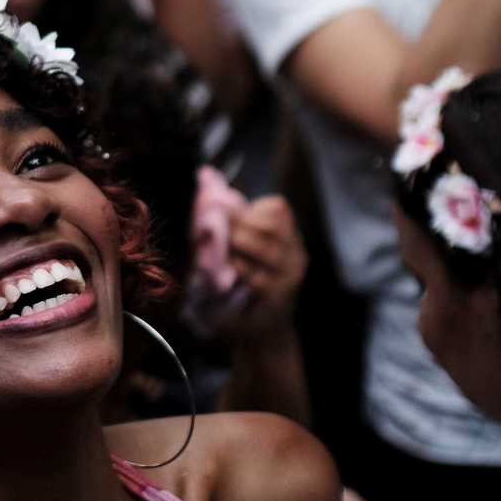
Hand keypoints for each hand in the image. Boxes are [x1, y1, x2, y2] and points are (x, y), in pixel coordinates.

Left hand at [208, 195, 307, 340]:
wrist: (257, 327)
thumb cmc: (241, 279)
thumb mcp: (234, 242)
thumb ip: (223, 211)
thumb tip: (205, 173)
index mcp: (287, 233)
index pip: (276, 207)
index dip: (246, 210)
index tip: (223, 214)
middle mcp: (295, 252)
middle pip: (269, 226)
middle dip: (237, 226)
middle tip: (216, 234)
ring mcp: (290, 275)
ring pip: (264, 249)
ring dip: (235, 248)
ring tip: (222, 254)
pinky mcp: (280, 297)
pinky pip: (258, 276)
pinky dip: (238, 270)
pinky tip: (227, 273)